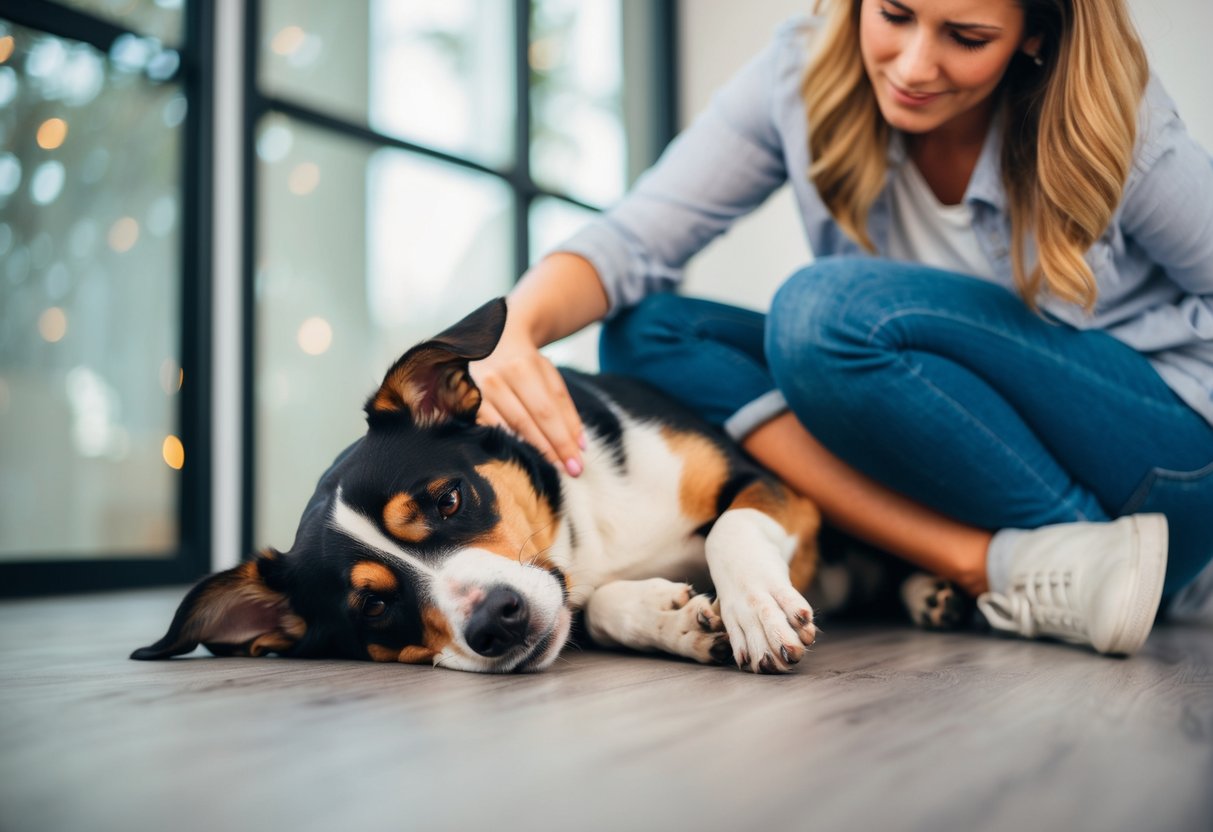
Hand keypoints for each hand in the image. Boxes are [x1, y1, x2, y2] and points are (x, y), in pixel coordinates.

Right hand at [471, 328, 585, 476]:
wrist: (493, 343)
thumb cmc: (526, 363)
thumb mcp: (551, 378)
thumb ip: (567, 410)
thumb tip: (581, 446)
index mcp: (521, 367)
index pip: (546, 412)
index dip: (562, 441)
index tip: (577, 465)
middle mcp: (495, 378)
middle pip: (526, 423)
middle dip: (549, 451)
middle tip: (569, 471)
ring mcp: (476, 392)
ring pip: (505, 430)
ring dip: (530, 453)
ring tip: (550, 469)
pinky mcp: (464, 405)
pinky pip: (488, 432)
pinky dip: (507, 446)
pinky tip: (522, 459)